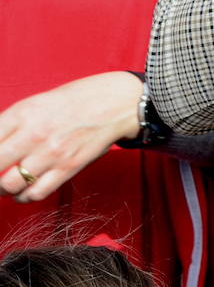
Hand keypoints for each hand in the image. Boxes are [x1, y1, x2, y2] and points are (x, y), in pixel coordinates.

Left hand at [0, 71, 142, 201]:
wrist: (119, 102)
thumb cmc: (78, 99)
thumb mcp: (37, 102)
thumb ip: (11, 124)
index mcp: (23, 112)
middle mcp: (34, 133)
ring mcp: (52, 152)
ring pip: (9, 185)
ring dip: (3, 188)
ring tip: (7, 184)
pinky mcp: (69, 167)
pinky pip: (36, 193)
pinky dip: (24, 197)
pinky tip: (24, 191)